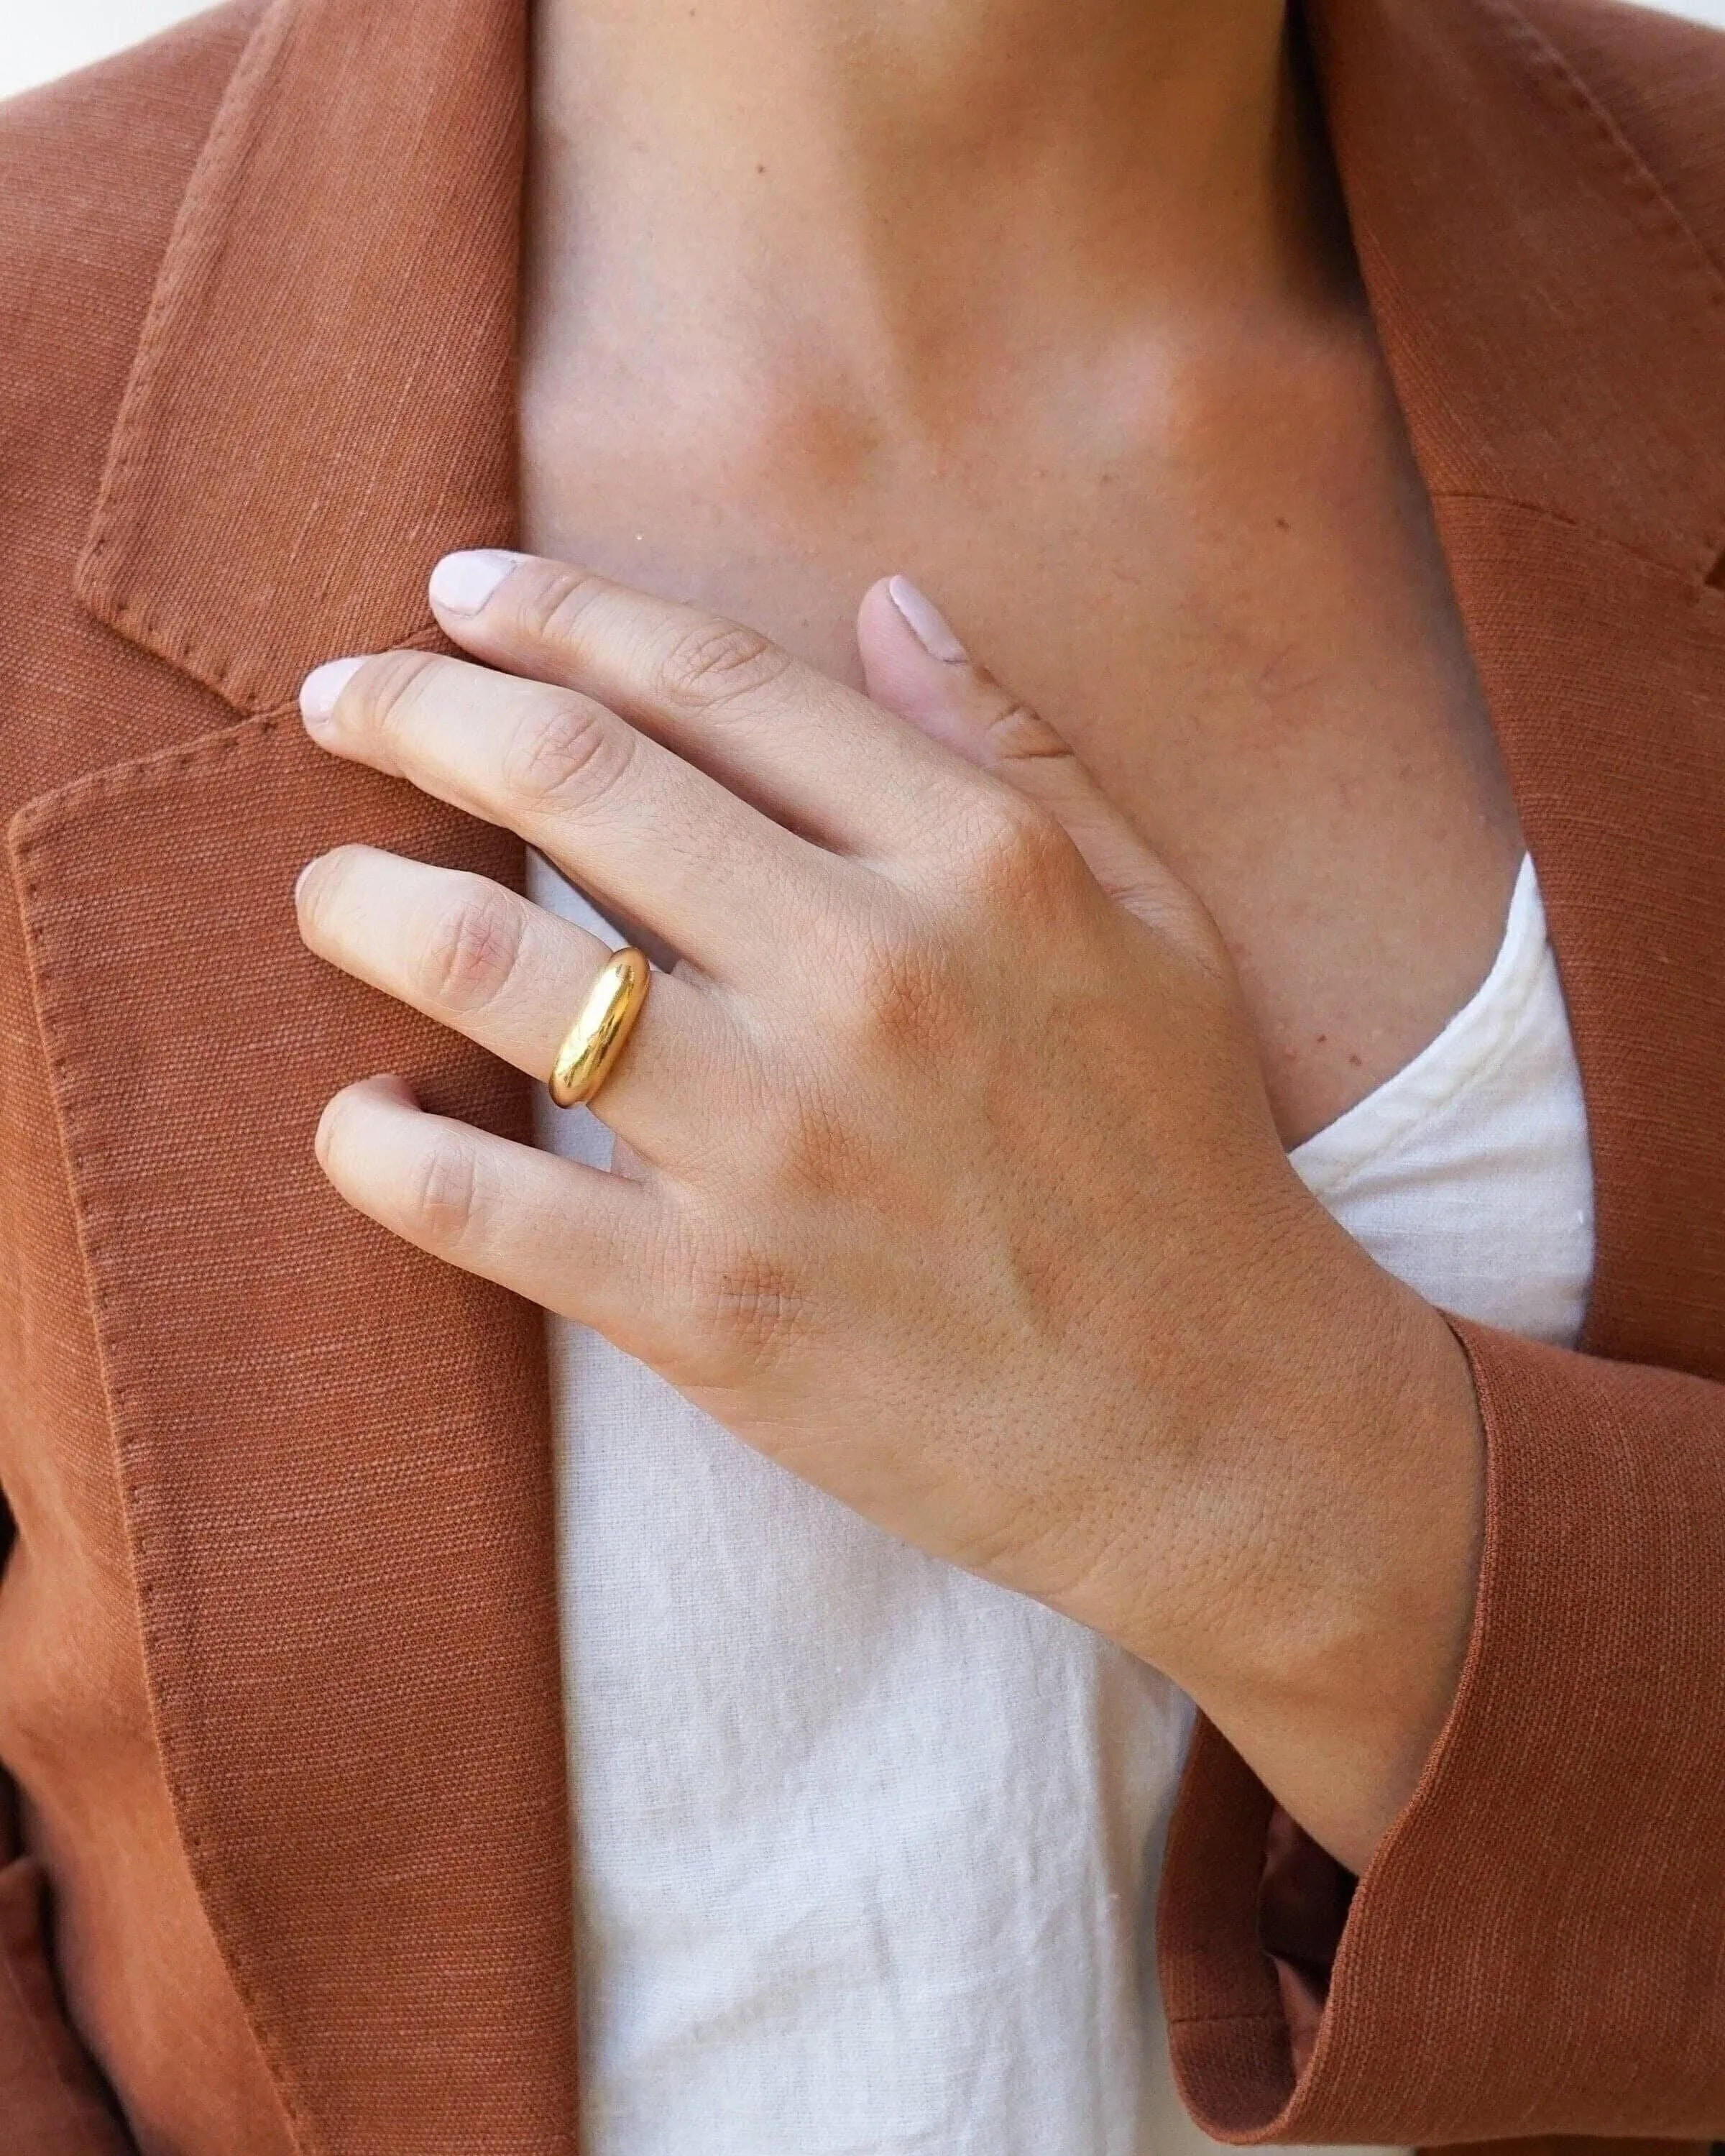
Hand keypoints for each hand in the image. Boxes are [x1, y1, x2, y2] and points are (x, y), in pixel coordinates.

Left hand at [294, 551, 1483, 1871]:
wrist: (1219, 1427)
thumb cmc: (1189, 1162)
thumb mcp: (1155, 919)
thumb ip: (1017, 750)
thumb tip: (886, 602)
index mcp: (974, 864)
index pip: (711, 681)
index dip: (557, 613)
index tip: (461, 592)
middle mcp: (863, 976)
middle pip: (570, 779)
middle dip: (415, 710)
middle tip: (339, 699)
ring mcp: (774, 1146)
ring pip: (491, 966)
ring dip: (366, 904)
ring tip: (332, 893)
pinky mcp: (707, 1307)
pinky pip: (478, 1202)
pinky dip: (380, 1145)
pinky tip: (361, 1115)